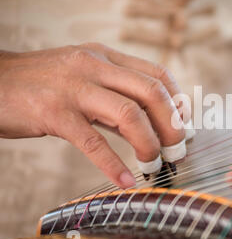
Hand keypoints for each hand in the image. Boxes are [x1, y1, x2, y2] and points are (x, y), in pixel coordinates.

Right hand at [0, 43, 187, 187]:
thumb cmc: (41, 84)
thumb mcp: (83, 79)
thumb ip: (114, 97)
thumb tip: (149, 125)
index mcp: (105, 57)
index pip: (158, 73)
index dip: (178, 101)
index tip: (184, 124)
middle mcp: (94, 66)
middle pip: (151, 92)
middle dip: (172, 125)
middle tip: (177, 150)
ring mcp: (74, 88)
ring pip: (128, 114)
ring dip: (149, 143)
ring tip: (154, 164)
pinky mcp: (54, 113)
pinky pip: (93, 142)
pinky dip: (114, 165)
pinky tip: (126, 182)